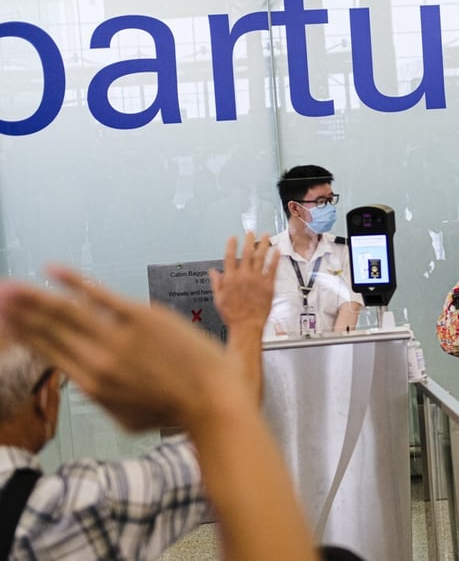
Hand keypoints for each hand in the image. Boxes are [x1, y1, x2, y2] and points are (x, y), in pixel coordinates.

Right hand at [0, 267, 238, 431]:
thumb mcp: (129, 417)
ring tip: (10, 287)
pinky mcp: (140, 318)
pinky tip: (51, 269)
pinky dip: (71, 280)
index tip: (8, 324)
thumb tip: (87, 387)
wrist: (212, 399)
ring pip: (64, 311)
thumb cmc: (176, 410)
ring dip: (32, 297)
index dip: (26, 337)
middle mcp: (97, 362)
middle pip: (48, 332)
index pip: (50, 355)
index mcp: (93, 386)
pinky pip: (97, 294)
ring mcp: (117, 338)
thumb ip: (103, 399)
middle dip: (19, 314)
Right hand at [210, 232, 279, 331]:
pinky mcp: (268, 286)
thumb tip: (213, 272)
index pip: (230, 257)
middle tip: (251, 232)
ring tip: (267, 236)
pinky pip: (273, 269)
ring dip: (264, 245)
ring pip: (261, 258)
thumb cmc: (233, 315)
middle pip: (247, 253)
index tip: (233, 237)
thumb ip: (217, 283)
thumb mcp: (219, 299)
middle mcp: (244, 276)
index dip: (231, 246)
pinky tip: (277, 251)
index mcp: (230, 278)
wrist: (247, 326)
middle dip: (249, 241)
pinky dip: (275, 258)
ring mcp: (257, 280)